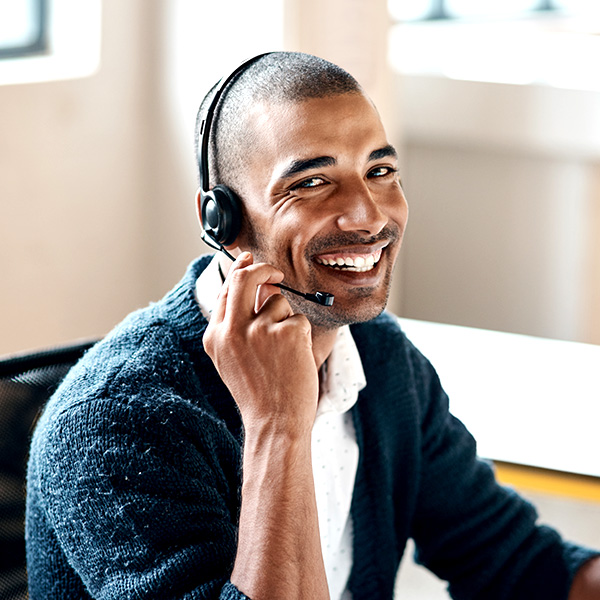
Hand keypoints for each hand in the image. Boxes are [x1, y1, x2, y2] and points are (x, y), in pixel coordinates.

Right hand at [203, 252, 319, 436]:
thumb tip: (260, 285)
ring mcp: (259, 330)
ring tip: (284, 354)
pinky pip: (298, 319)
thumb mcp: (233, 359)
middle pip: (244, 278)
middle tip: (276, 273)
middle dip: (262, 269)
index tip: (249, 260)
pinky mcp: (287, 333)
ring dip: (286, 321)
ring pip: (278, 302)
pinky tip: (295, 360)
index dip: (239, 271)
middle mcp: (232, 330)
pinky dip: (301, 336)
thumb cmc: (259, 392)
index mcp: (215, 336)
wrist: (276, 423)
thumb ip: (237, 323)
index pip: (225, 291)